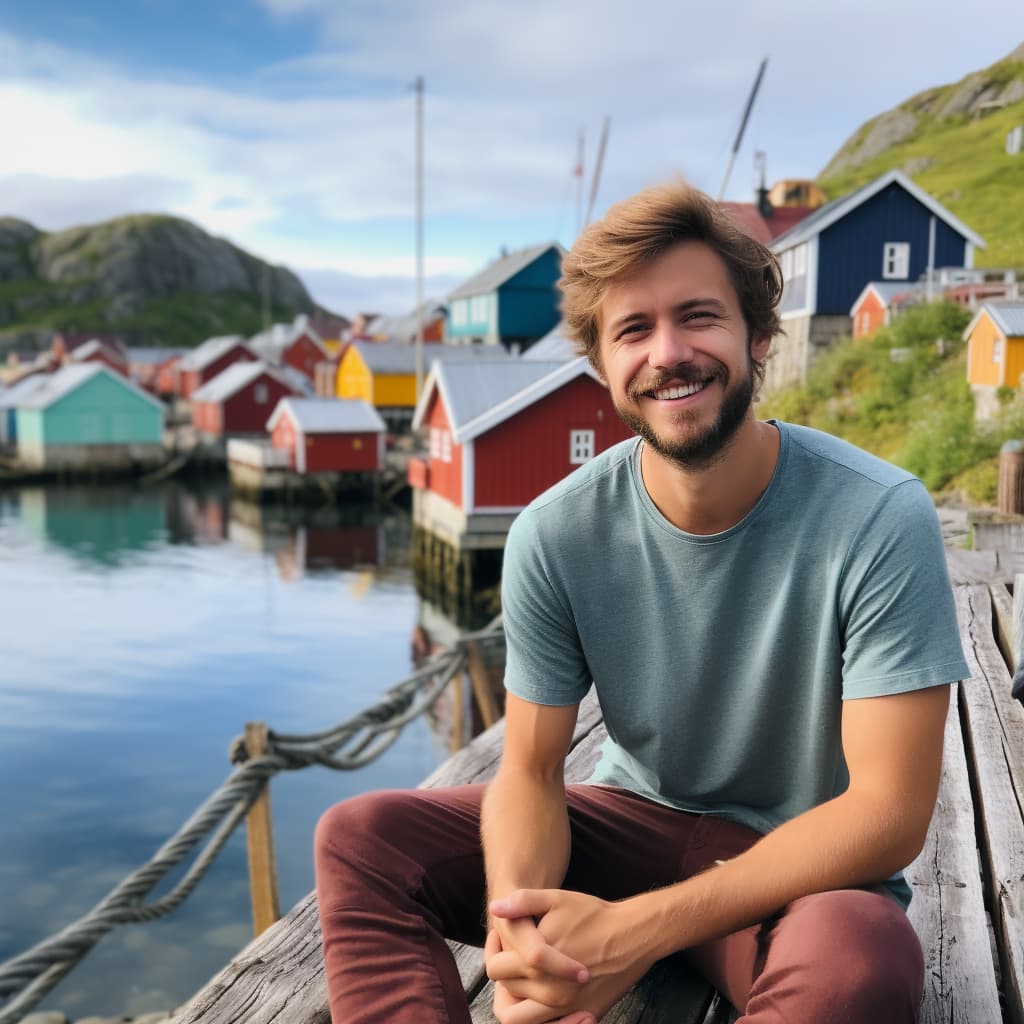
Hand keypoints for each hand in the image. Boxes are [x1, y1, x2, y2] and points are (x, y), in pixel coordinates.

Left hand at [488, 889, 654, 1019]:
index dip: (493, 951)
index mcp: (536, 961)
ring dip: (518, 1001)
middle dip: (506, 975)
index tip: (500, 940)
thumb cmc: (594, 915)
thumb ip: (523, 902)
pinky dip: (541, 1017)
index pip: (496, 968)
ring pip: (521, 1019)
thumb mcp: (557, 898)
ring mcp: (567, 1008)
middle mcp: (549, 990)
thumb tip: (495, 908)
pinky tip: (544, 995)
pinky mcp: (584, 1015)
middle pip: (506, 992)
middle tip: (512, 957)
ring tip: (525, 979)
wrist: (633, 935)